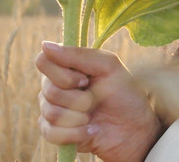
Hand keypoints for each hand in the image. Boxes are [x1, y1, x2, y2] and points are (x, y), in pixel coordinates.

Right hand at [35, 41, 161, 161]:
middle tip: (95, 99)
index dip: (63, 73)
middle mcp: (54, 87)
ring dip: (79, 116)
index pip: (43, 61)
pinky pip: (51, 133)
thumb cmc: (125, 94)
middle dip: (78, 98)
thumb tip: (44, 45)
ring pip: (50, 112)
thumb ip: (78, 55)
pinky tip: (90, 130)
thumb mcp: (108, 67)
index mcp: (66, 67)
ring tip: (93, 116)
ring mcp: (52, 110)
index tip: (85, 79)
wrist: (135, 129)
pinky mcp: (54, 134)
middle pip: (48, 89)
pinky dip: (76, 133)